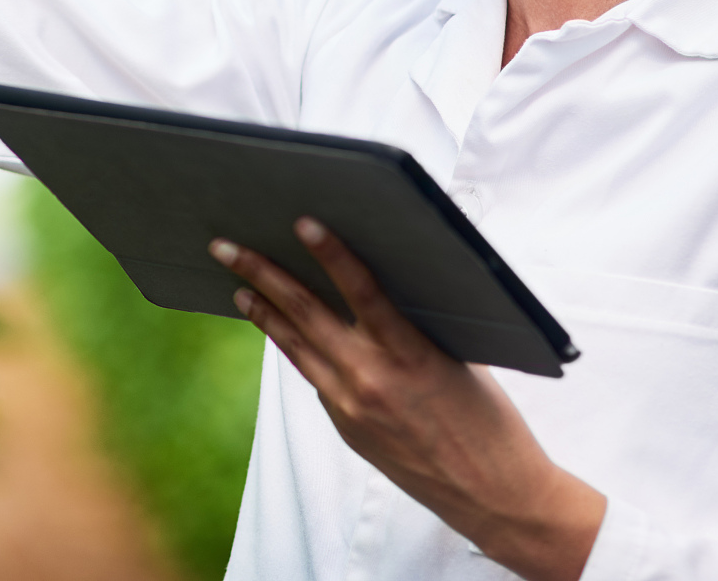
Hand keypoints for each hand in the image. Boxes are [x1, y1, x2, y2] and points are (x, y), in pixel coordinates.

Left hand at [210, 219, 604, 580]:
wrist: (492, 495)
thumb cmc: (489, 419)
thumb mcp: (459, 357)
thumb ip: (414, 323)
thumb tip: (374, 284)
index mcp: (411, 355)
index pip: (363, 291)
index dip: (331, 254)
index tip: (302, 223)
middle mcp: (371, 380)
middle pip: (305, 314)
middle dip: (261, 274)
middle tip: (225, 246)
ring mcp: (351, 408)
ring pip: (296, 347)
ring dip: (264, 312)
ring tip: (237, 286)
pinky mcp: (346, 429)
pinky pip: (315, 377)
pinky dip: (297, 348)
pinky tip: (282, 328)